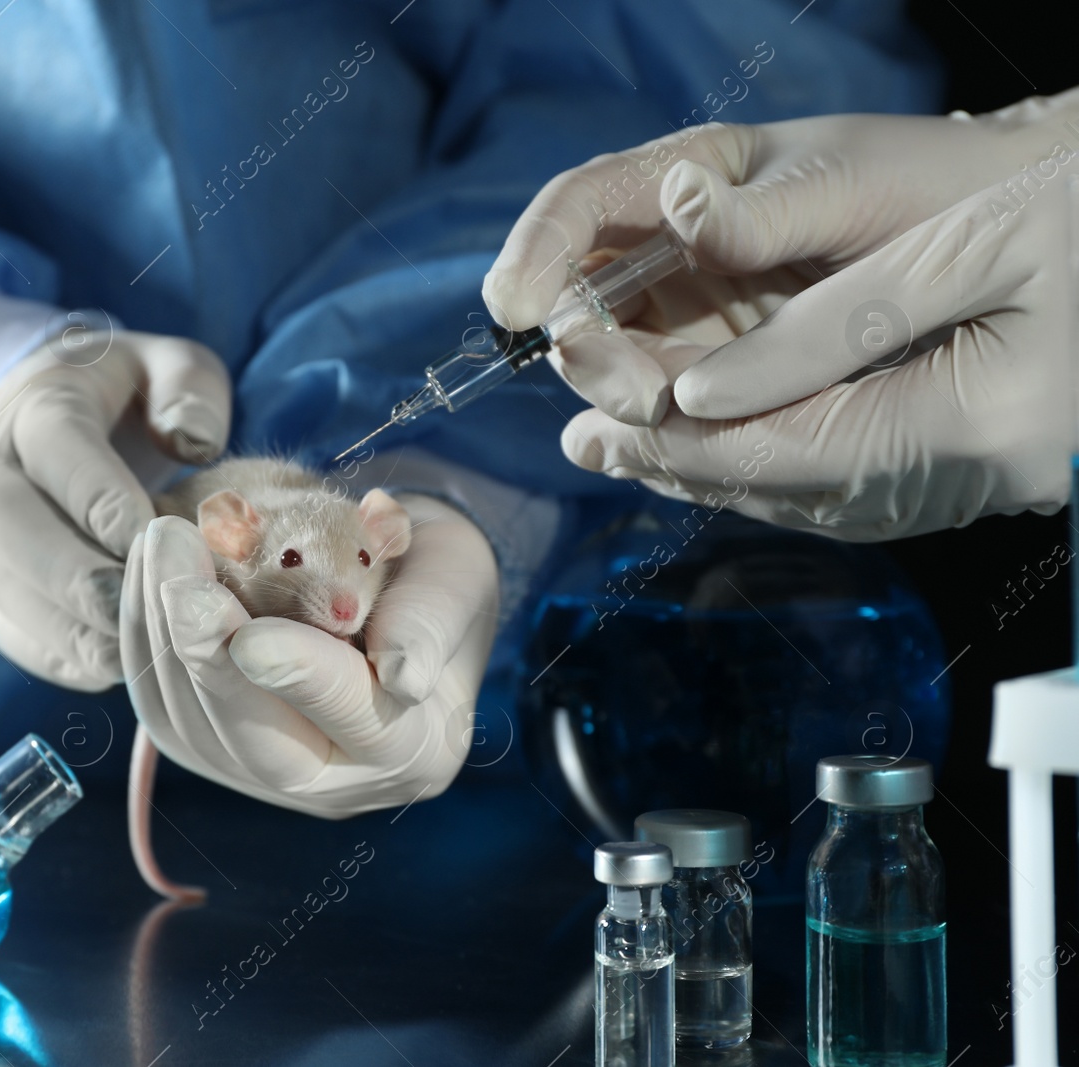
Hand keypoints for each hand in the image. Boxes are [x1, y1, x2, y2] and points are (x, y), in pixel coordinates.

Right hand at [0, 328, 229, 689]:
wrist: (41, 420)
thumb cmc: (125, 396)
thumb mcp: (166, 365)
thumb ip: (189, 388)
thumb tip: (193, 442)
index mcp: (37, 407)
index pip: (58, 449)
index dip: (104, 499)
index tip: (160, 542)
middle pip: (13, 527)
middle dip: (79, 575)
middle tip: (144, 609)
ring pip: (6, 590)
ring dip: (72, 627)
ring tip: (141, 649)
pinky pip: (13, 634)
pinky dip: (63, 658)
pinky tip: (121, 666)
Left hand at [120, 495, 497, 817]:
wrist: (389, 578)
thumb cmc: (430, 570)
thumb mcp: (456, 576)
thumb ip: (431, 621)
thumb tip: (403, 677)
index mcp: (417, 750)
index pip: (356, 718)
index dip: (301, 676)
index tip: (251, 636)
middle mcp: (341, 784)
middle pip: (261, 743)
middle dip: (210, 657)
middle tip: (181, 576)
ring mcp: (266, 774)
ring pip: (195, 726)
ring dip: (165, 633)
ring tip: (163, 540)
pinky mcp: (209, 750)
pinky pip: (161, 706)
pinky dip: (146, 636)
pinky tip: (149, 567)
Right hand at [482, 96, 1078, 425]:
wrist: (987, 243)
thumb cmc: (919, 186)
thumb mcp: (843, 185)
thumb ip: (759, 209)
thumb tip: (677, 205)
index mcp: (685, 183)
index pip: (582, 207)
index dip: (537, 251)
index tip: (514, 302)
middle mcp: (670, 252)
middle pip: (584, 299)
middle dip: (587, 346)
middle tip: (632, 388)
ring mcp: (691, 319)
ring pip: (615, 362)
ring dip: (619, 396)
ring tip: (653, 418)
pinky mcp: (718, 379)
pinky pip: (666, 409)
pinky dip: (653, 433)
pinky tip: (652, 451)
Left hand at [560, 175, 1072, 540]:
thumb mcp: (974, 244)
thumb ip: (837, 322)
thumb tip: (703, 392)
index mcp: (969, 427)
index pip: (776, 449)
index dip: (673, 438)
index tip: (588, 416)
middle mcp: (962, 482)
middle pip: (779, 485)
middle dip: (671, 463)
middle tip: (579, 438)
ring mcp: (966, 487)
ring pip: (803, 494)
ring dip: (706, 471)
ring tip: (622, 444)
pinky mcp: (962, 472)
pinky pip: (839, 483)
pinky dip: (762, 465)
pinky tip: (716, 443)